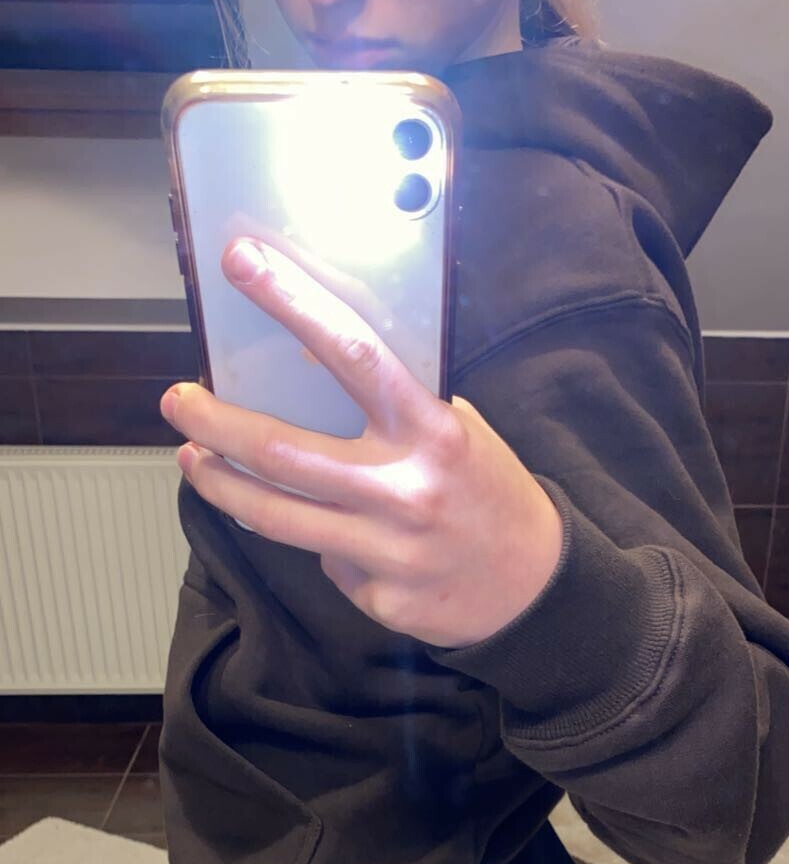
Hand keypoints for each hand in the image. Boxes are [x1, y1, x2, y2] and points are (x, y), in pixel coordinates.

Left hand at [160, 237, 562, 648]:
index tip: (242, 264)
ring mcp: (388, 552)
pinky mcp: (379, 599)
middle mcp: (405, 491)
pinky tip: (325, 532)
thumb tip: (311, 374)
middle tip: (178, 402)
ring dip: (221, 484)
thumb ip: (395, 411)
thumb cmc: (488, 493)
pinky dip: (313, 542)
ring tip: (195, 459)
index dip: (291, 303)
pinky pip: (322, 562)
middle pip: (281, 453)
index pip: (351, 354)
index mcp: (432, 432)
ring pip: (277, 517)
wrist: (535, 586)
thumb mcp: (458, 433)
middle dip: (215, 423)